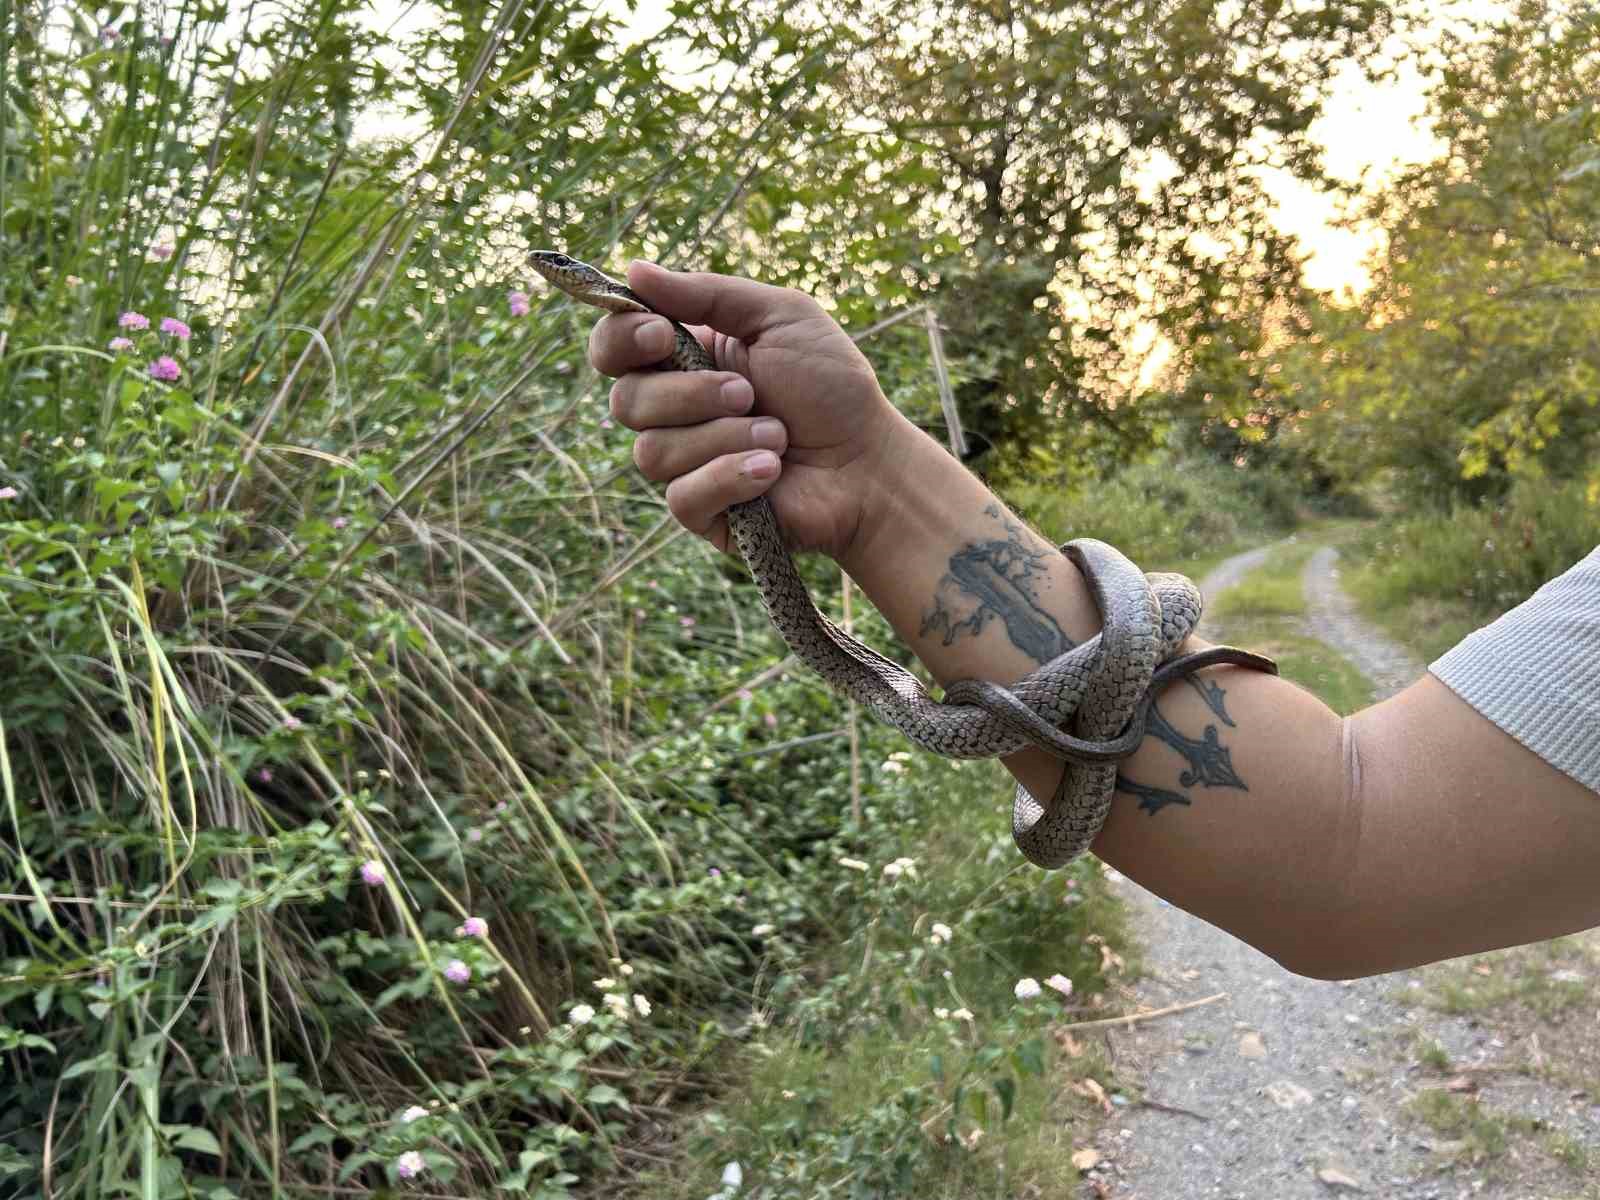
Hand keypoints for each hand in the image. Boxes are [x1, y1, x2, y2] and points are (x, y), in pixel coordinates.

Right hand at [586, 261, 901, 559]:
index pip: (612, 348)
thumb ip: (707, 293)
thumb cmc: (832, 386)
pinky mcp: (701, 511)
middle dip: (690, 395)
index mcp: (682, 359)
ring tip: (778, 436)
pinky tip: (771, 469)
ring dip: (724, 437)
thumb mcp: (779, 317)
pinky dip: (731, 476)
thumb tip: (633, 269)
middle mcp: (672, 412)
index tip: (661, 335)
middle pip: (624, 403)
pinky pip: (682, 495)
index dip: (621, 341)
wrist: (869, 462)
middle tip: (748, 392)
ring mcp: (683, 464)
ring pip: (652, 452)